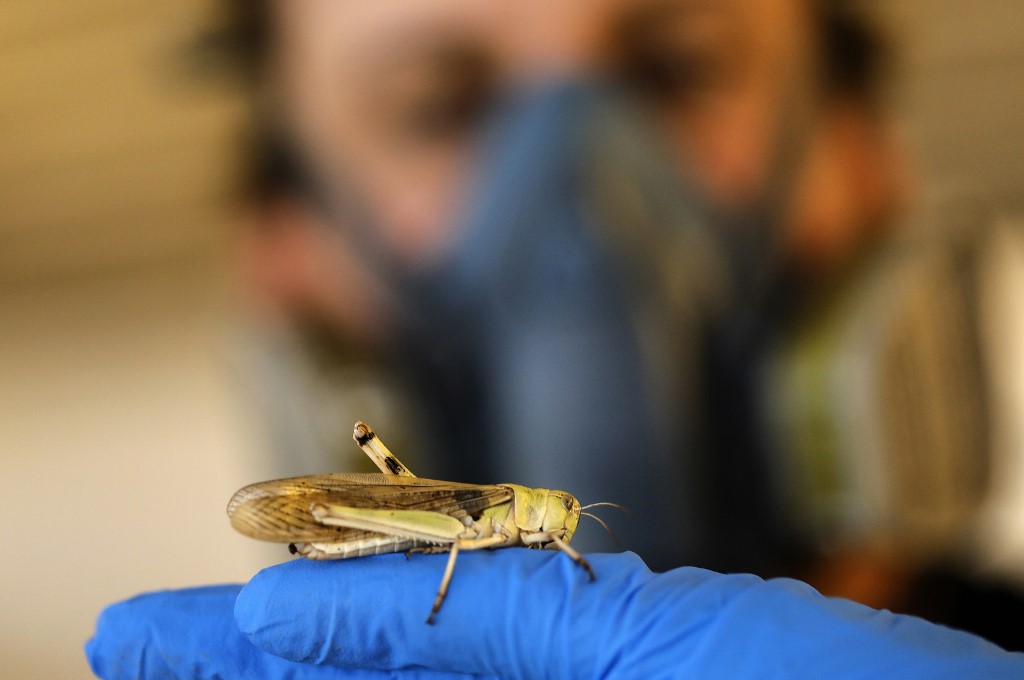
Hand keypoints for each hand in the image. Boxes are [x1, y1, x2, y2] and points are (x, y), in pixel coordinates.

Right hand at [88, 551, 1023, 678]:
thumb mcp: (690, 641)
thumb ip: (530, 617)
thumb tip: (347, 606)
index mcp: (611, 640)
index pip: (422, 614)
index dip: (299, 613)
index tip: (191, 620)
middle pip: (388, 669)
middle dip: (259, 659)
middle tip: (140, 645)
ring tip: (184, 670)